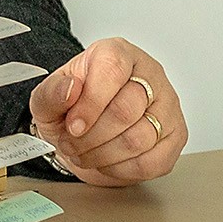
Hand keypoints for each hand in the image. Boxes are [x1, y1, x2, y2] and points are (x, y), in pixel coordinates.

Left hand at [29, 38, 186, 185]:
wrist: (80, 130)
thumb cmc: (68, 108)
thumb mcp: (46, 98)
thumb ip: (52, 92)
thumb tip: (69, 89)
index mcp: (116, 53)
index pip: (112, 71)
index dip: (91, 103)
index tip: (73, 125)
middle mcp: (148, 74)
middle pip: (126, 110)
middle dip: (92, 136)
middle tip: (71, 144)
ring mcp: (167, 105)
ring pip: (140, 138)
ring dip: (104, 154)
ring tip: (84, 153)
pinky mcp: (177, 135)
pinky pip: (153, 161)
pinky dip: (123, 168)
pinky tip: (106, 161)